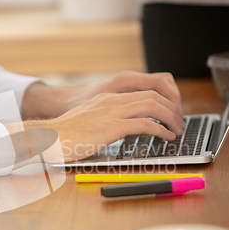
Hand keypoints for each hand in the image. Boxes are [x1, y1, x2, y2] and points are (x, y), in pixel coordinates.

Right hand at [25, 89, 184, 161]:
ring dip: (171, 118)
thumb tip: (118, 131)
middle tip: (179, 122)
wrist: (49, 137)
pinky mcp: (112, 126)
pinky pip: (145, 124)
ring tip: (177, 130)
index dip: (162, 101)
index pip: (143, 91)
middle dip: (172, 108)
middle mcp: (113, 100)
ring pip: (153, 106)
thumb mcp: (88, 122)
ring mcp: (113, 112)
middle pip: (153, 95)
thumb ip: (105, 121)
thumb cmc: (65, 135)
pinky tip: (166, 137)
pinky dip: (161, 130)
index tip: (169, 114)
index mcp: (108, 99)